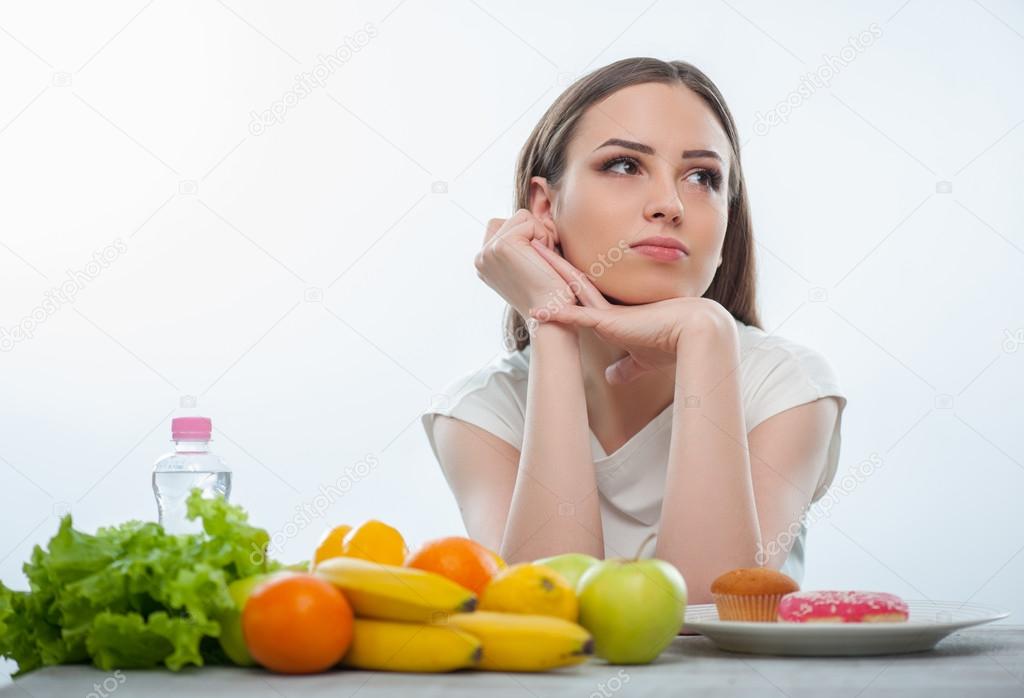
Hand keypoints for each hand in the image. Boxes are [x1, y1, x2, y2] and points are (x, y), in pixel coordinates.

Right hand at [473, 210, 577, 320]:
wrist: (553, 315)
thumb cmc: (551, 294)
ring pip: (521, 216)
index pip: (505, 227)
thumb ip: (521, 244)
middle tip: (542, 262)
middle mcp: (481, 257)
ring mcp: (488, 251)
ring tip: (542, 262)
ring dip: (541, 235)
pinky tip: (543, 260)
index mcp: (484, 264)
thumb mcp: (527, 266)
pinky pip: (529, 220)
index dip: (528, 237)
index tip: (536, 265)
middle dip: (534, 233)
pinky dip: (544, 236)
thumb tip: (532, 216)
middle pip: (512, 218)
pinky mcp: (503, 245)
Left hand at [528, 241, 731, 383]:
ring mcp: (607, 313)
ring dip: (550, 273)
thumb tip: (611, 377)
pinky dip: (557, 316)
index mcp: (612, 316)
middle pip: (573, 283)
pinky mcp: (610, 323)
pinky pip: (577, 318)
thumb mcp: (642, 361)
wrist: (697, 332)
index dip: (565, 286)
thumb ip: (626, 368)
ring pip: (571, 289)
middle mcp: (606, 310)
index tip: (548, 275)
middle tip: (533, 247)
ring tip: (531, 253)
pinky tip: (536, 312)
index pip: (582, 298)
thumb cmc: (673, 344)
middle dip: (553, 266)